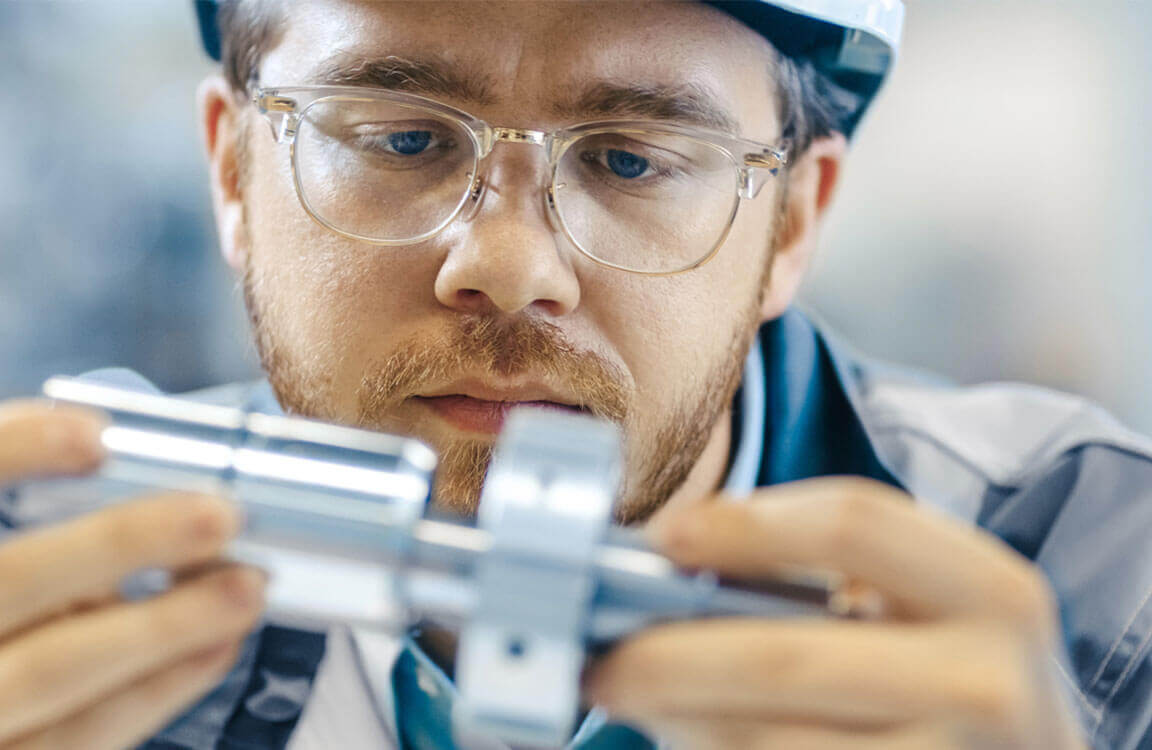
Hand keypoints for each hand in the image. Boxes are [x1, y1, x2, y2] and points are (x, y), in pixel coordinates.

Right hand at [0, 400, 265, 749]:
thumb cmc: (2, 591)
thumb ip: (18, 487)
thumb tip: (112, 447)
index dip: (16, 450)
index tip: (96, 433)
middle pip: (10, 581)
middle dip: (118, 544)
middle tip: (218, 514)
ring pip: (52, 671)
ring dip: (162, 626)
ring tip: (245, 586)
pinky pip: (83, 734)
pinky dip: (158, 686)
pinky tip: (218, 643)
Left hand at [584, 478, 1087, 748]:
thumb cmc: (947, 673)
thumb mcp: (921, 607)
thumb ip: (819, 580)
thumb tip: (668, 573)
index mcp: (992, 593)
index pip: (854, 524)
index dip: (746, 524)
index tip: (664, 537)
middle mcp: (990, 685)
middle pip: (786, 657)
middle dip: (669, 658)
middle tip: (602, 662)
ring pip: (773, 747)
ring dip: (684, 726)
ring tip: (639, 705)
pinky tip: (695, 741)